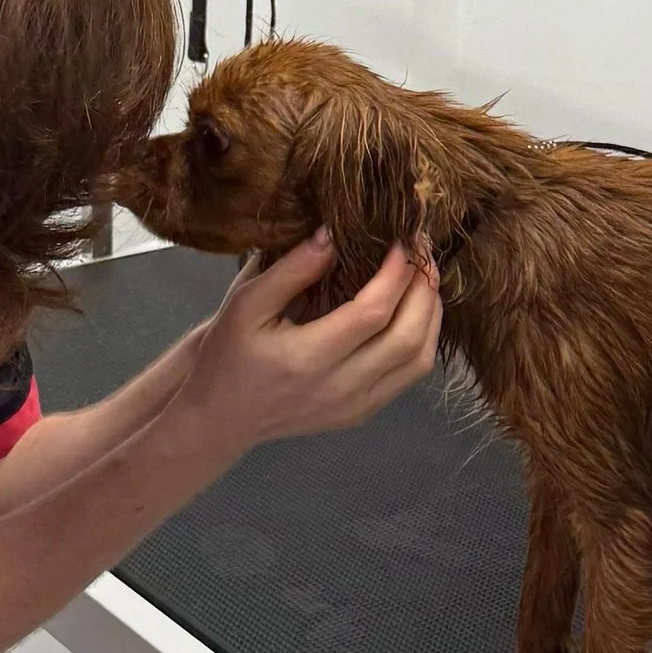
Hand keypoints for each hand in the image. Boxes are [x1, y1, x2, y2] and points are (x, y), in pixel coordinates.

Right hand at [177, 231, 440, 462]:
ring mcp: (355, 407)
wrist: (220, 417)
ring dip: (431, 314)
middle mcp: (339, 389)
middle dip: (424, 287)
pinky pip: (409, 376)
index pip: (372, 312)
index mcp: (307, 358)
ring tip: (423, 275)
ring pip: (419, 360)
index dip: (395, 272)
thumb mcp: (245, 304)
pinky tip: (414, 310)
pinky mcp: (361, 413)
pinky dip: (422, 338)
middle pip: (408, 338)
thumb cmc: (228, 354)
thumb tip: (334, 234)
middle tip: (422, 249)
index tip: (401, 238)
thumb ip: (291, 269)